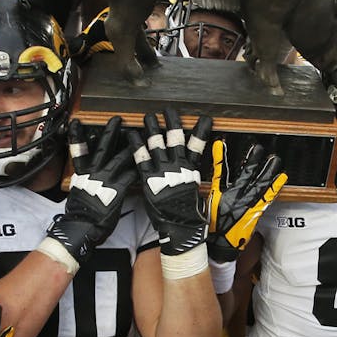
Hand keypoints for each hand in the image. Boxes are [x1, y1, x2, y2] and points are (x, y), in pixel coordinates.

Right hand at [46, 117, 135, 265]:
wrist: (81, 228)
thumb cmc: (79, 216)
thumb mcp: (78, 194)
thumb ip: (84, 183)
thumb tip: (87, 179)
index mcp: (82, 175)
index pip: (78, 151)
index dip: (76, 136)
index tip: (76, 122)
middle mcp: (92, 174)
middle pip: (102, 148)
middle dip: (110, 132)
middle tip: (117, 119)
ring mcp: (104, 181)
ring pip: (119, 159)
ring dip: (131, 147)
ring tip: (139, 136)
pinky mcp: (116, 191)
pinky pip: (130, 176)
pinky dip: (138, 170)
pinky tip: (146, 164)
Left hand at [130, 109, 210, 255]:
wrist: (179, 226)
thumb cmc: (187, 212)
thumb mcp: (193, 191)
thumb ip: (190, 176)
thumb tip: (190, 169)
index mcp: (191, 170)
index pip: (198, 145)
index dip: (201, 131)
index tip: (205, 118)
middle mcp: (178, 167)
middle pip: (176, 139)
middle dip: (172, 123)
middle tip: (168, 110)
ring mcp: (163, 172)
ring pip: (158, 144)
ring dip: (152, 129)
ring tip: (148, 116)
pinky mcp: (149, 179)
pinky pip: (141, 158)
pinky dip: (136, 145)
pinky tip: (132, 134)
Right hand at [207, 139, 285, 261]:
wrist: (220, 246)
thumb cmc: (211, 228)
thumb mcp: (206, 208)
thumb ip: (212, 193)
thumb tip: (214, 180)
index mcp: (219, 196)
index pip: (219, 171)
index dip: (219, 157)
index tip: (221, 144)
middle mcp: (234, 198)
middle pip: (245, 175)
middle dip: (252, 161)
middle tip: (258, 148)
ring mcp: (246, 205)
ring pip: (259, 184)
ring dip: (268, 171)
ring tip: (275, 160)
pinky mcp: (255, 212)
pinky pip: (267, 197)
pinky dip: (274, 187)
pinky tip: (281, 178)